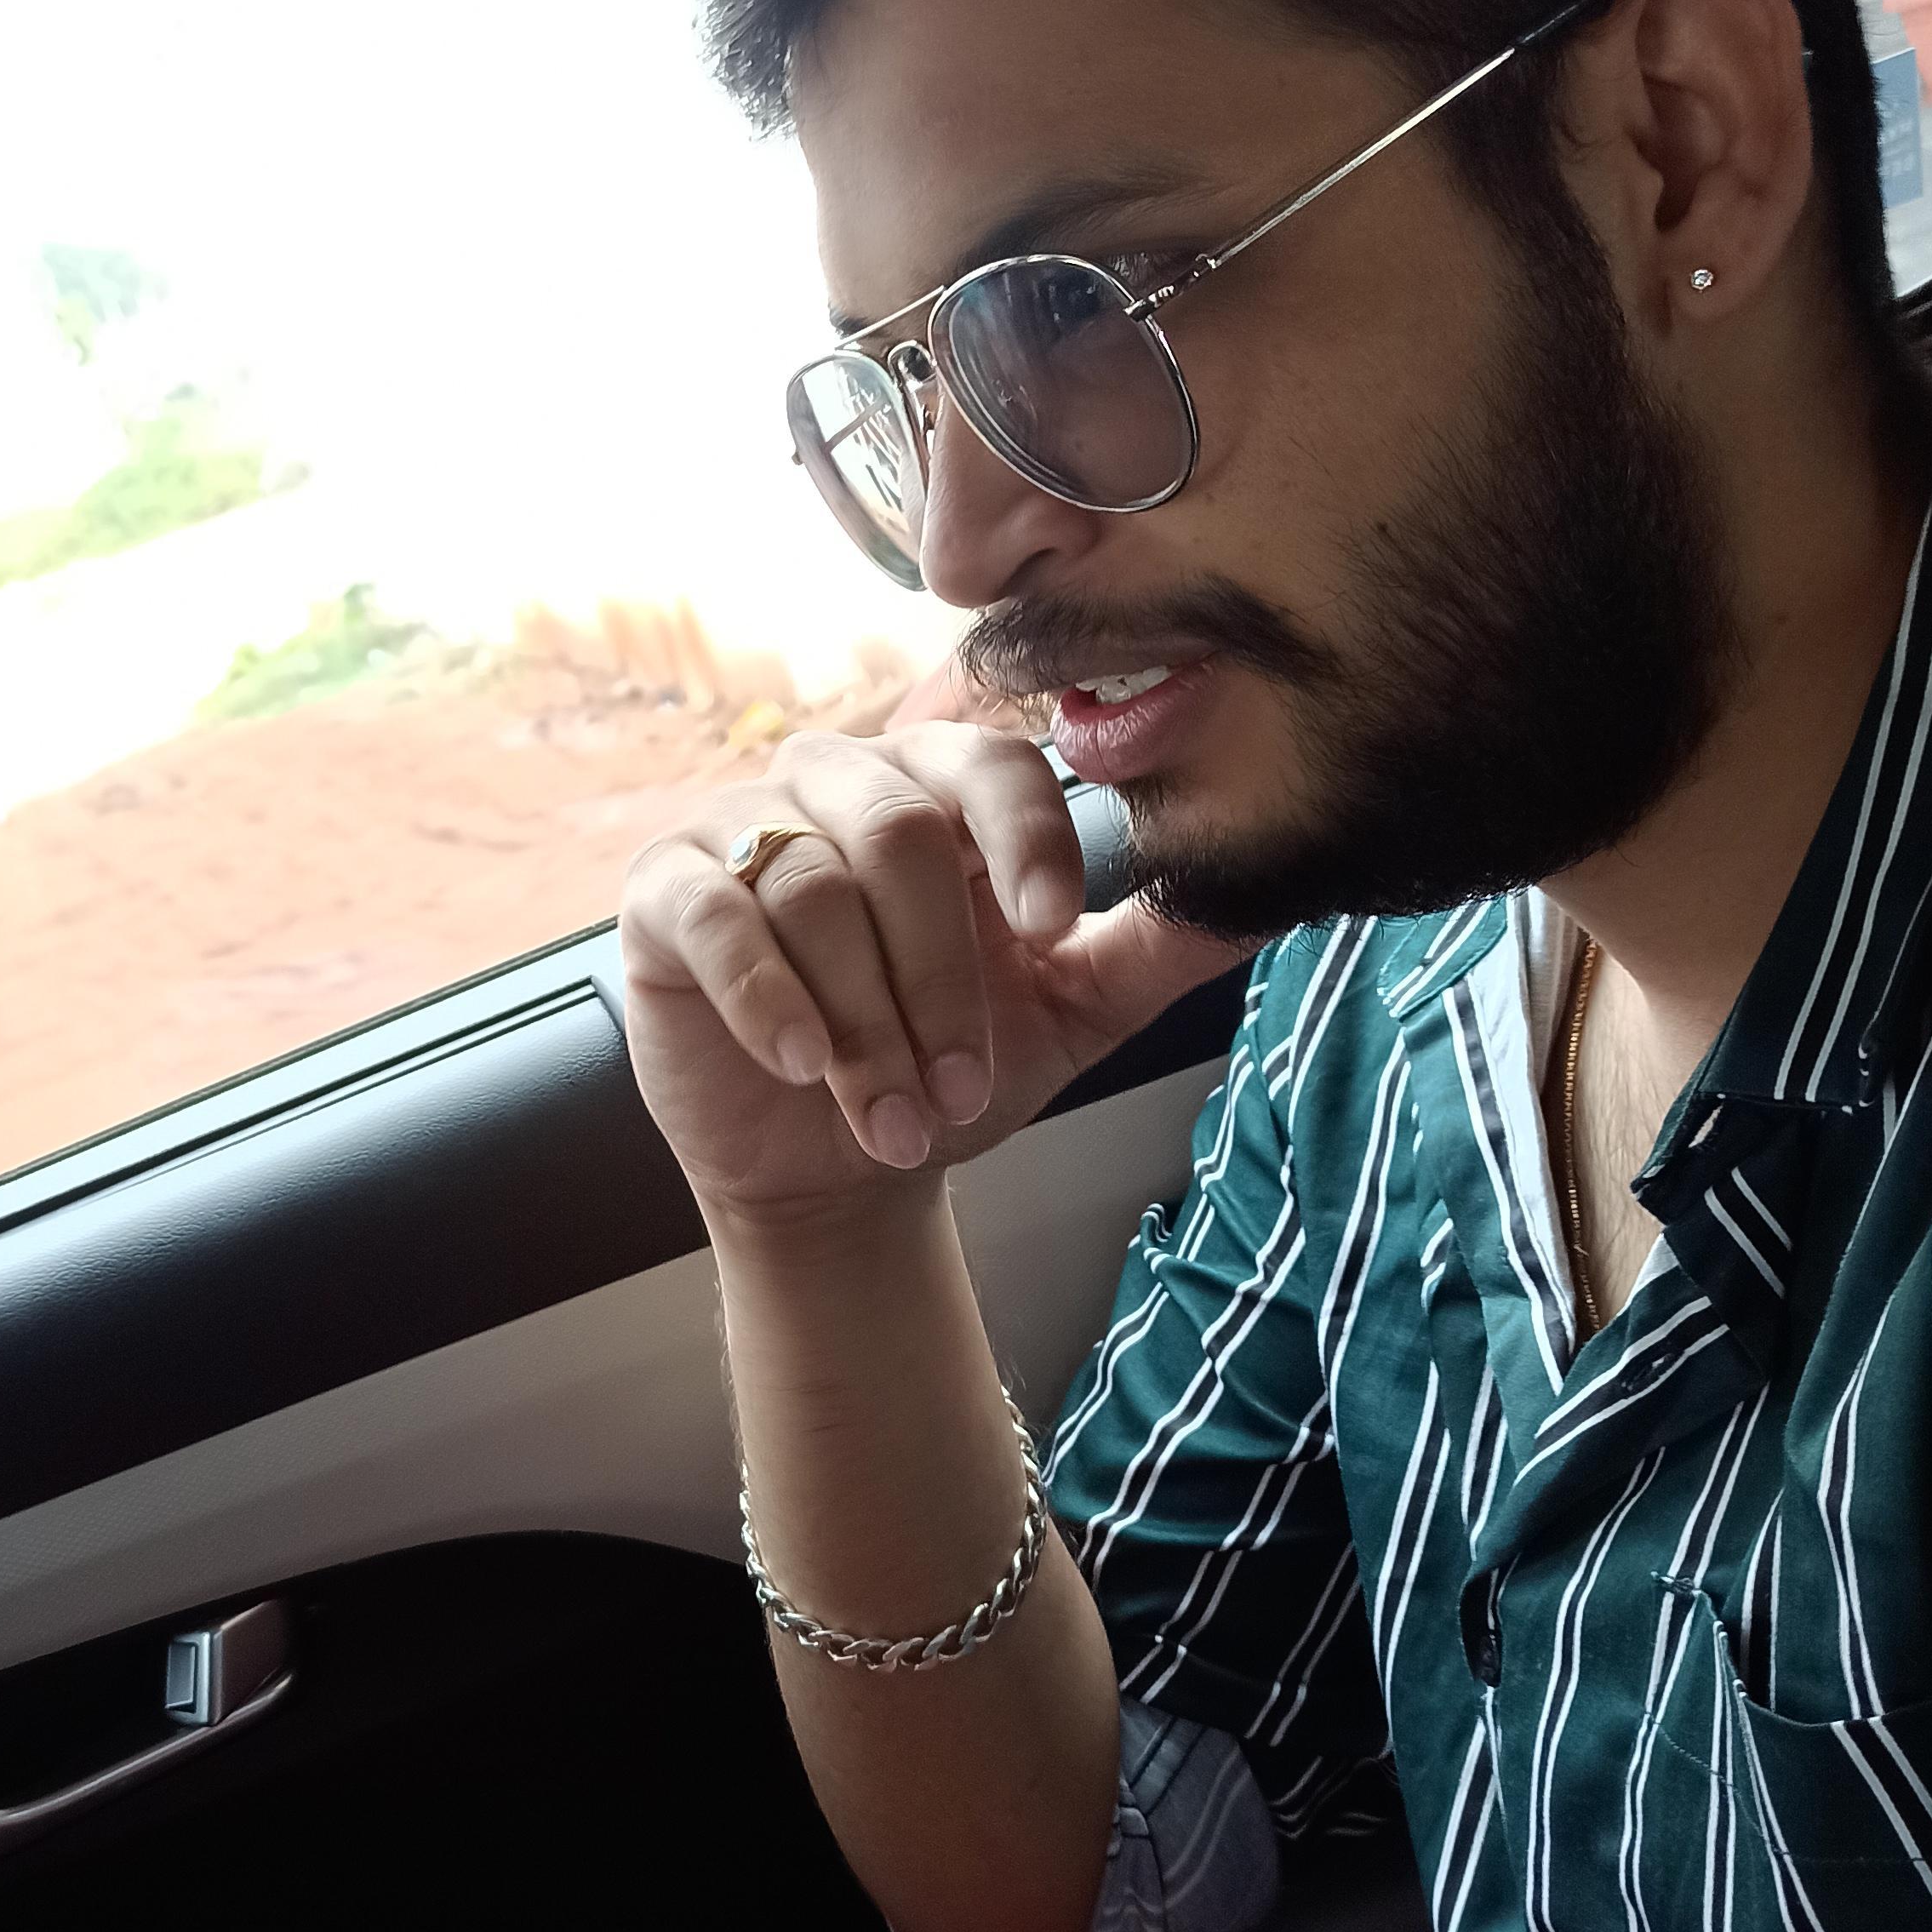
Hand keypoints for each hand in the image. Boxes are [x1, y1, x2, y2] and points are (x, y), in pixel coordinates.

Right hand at [617, 722, 1247, 1228]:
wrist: (836, 1170)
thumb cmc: (949, 1068)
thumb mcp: (1072, 1010)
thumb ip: (1157, 947)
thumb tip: (1268, 892)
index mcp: (941, 790)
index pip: (992, 761)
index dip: (1029, 838)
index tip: (1055, 930)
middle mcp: (841, 784)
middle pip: (899, 836)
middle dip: (939, 982)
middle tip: (958, 1089)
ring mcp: (743, 827)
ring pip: (814, 892)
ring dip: (865, 1023)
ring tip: (892, 1115)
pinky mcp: (664, 890)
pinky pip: (717, 914)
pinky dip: (767, 994)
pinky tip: (801, 1062)